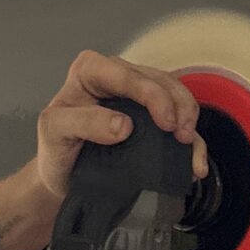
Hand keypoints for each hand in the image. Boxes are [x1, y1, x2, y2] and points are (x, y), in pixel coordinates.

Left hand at [35, 50, 207, 201]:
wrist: (64, 178)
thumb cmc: (56, 150)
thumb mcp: (54, 133)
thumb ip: (82, 122)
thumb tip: (122, 125)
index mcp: (90, 71)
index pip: (125, 74)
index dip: (150, 94)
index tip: (164, 122)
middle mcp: (116, 79)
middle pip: (157, 80)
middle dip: (176, 105)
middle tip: (181, 134)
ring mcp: (136, 98)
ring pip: (173, 94)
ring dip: (188, 118)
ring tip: (189, 144)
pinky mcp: (149, 120)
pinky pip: (177, 121)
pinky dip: (192, 141)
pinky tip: (195, 161)